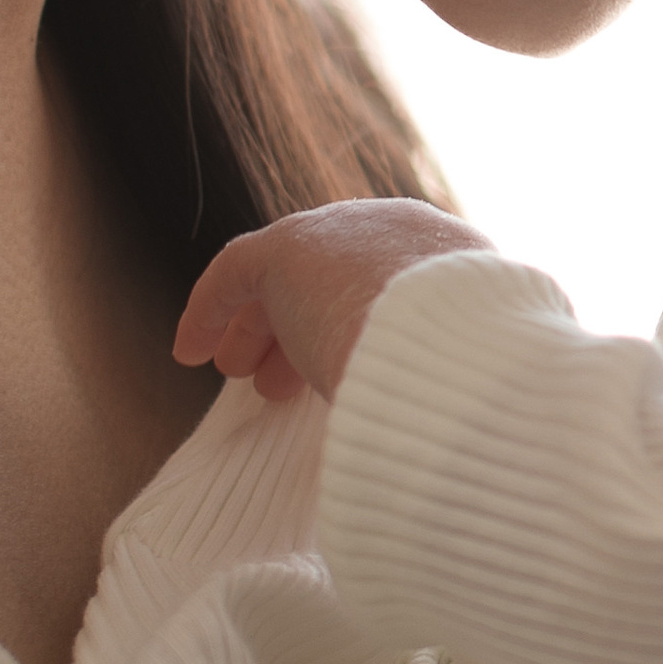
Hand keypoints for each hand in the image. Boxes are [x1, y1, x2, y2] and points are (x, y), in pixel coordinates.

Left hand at [174, 198, 489, 402]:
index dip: (353, 329)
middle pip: (338, 276)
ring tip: (240, 376)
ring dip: (260, 327)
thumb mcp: (472, 376)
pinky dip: (212, 309)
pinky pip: (240, 271)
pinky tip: (189, 349)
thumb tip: (437, 431)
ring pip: (288, 274)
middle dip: (302, 331)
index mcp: (458, 262)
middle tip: (279, 386)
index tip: (330, 378)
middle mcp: (405, 233)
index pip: (391, 283)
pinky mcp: (293, 245)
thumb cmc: (472, 382)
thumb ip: (445, 381)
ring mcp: (350, 232)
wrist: (458, 347)